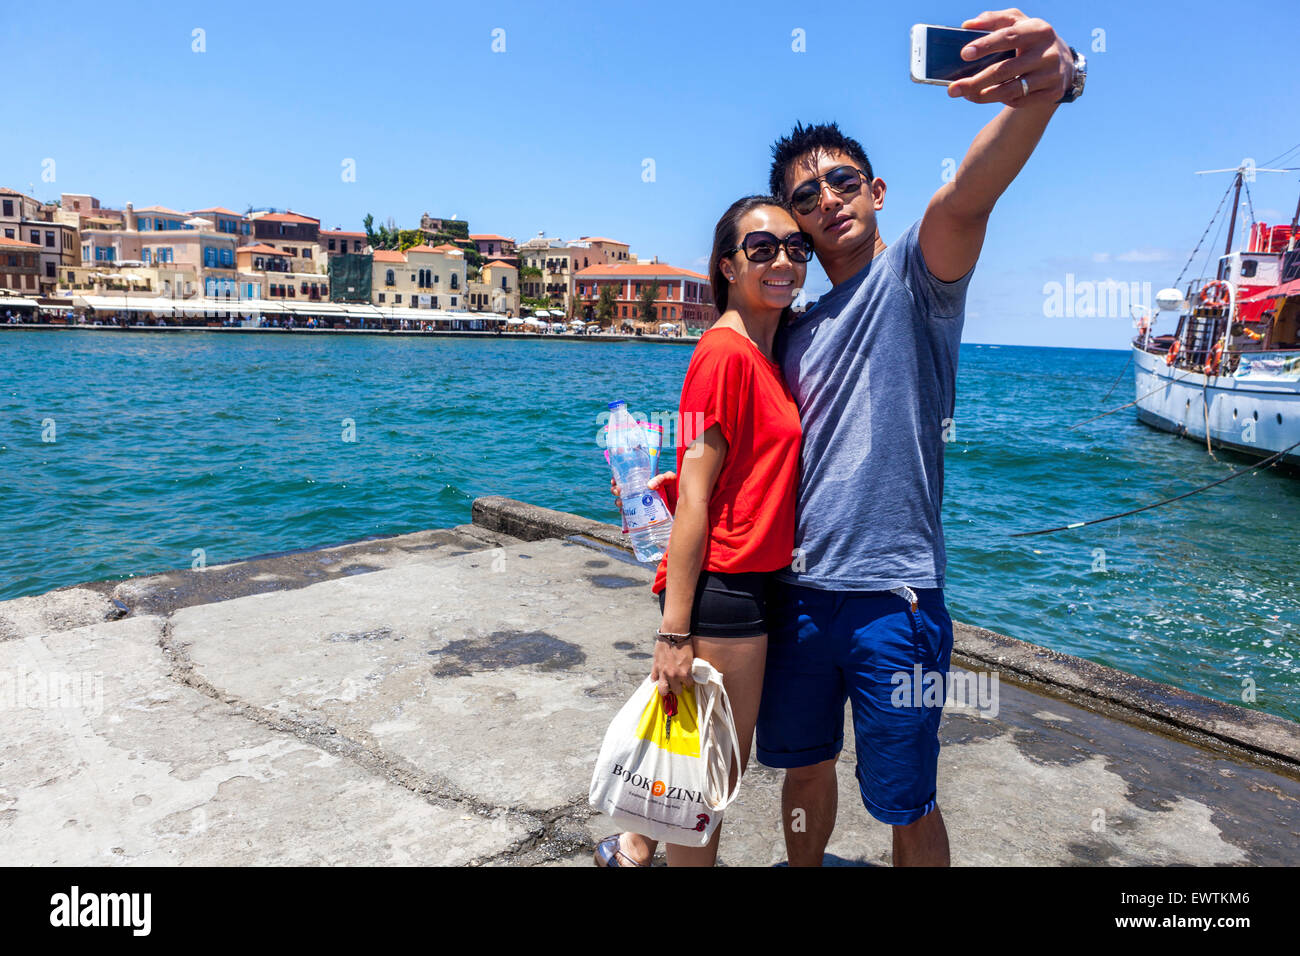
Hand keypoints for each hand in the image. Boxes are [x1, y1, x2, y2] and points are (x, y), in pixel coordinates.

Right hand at [610, 471, 677, 512]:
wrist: (684, 506)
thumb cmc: (676, 489)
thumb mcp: (671, 479)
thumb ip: (662, 478)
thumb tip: (649, 485)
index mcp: (643, 481)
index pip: (627, 478)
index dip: (618, 478)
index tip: (614, 480)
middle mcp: (640, 492)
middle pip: (622, 490)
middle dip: (616, 490)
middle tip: (618, 491)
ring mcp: (641, 503)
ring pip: (624, 502)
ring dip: (618, 502)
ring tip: (620, 503)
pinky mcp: (644, 514)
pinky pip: (630, 514)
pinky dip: (625, 514)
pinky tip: (624, 513)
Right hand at [650, 634, 694, 697]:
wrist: (673, 634)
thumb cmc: (684, 644)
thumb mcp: (690, 659)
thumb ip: (688, 669)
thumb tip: (687, 675)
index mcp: (684, 673)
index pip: (689, 685)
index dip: (689, 682)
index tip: (688, 680)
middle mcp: (673, 675)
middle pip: (677, 691)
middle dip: (679, 688)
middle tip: (679, 683)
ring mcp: (663, 672)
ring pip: (663, 690)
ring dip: (666, 689)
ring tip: (668, 686)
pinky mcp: (655, 667)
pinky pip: (654, 679)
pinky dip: (657, 678)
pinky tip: (660, 677)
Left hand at [947, 9, 1072, 106]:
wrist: (1062, 62)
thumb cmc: (1029, 39)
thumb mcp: (1017, 22)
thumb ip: (993, 19)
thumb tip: (967, 25)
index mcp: (1038, 30)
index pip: (1008, 36)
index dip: (986, 45)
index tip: (964, 54)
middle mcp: (1048, 52)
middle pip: (1005, 70)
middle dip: (976, 82)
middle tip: (953, 89)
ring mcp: (1052, 74)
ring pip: (1011, 90)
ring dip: (984, 96)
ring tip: (966, 94)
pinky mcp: (1053, 93)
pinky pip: (1019, 101)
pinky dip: (1001, 100)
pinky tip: (988, 96)